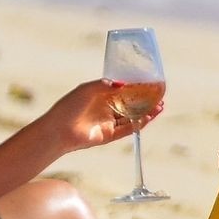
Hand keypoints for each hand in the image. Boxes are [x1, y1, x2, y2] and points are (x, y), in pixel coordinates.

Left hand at [44, 78, 163, 151]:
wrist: (58, 130)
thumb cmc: (68, 106)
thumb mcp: (86, 89)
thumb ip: (105, 85)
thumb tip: (123, 83)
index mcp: (101, 96)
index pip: (124, 91)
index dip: (138, 88)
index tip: (151, 84)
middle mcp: (106, 109)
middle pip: (131, 104)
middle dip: (146, 101)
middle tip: (160, 97)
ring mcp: (108, 123)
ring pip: (131, 117)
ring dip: (146, 113)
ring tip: (160, 107)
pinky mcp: (108, 135)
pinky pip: (126, 130)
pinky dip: (138, 124)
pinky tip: (148, 117)